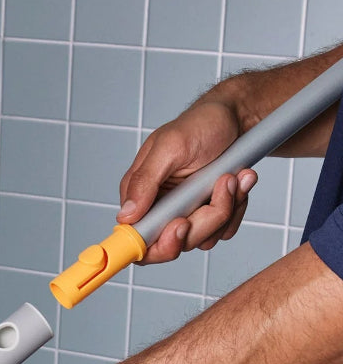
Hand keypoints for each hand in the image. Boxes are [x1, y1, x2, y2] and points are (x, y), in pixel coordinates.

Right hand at [118, 100, 257, 263]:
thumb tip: (126, 215)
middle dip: (204, 220)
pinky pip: (223, 230)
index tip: (181, 225)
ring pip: (203, 238)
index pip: (136, 239)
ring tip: (231, 176)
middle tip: (221, 186)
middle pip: (174, 245)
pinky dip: (236, 208)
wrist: (237, 118)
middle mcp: (160, 210)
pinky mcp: (208, 215)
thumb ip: (144, 182)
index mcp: (140, 196)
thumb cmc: (200, 124)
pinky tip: (237, 182)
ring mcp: (185, 214)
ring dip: (225, 208)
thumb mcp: (169, 147)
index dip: (157, 244)